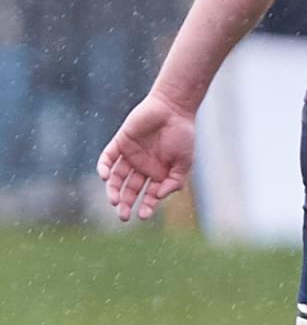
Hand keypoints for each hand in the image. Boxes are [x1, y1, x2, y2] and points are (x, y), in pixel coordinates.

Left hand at [96, 94, 196, 221]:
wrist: (173, 109)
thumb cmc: (182, 134)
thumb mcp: (185, 161)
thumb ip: (175, 180)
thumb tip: (160, 196)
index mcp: (158, 172)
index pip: (149, 194)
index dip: (147, 205)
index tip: (144, 215)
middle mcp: (142, 166)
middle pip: (130, 189)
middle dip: (126, 203)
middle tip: (123, 216)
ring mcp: (130, 155)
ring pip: (117, 177)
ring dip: (114, 190)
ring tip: (114, 201)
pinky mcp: (120, 143)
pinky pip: (108, 158)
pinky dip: (104, 167)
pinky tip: (105, 178)